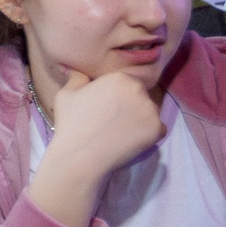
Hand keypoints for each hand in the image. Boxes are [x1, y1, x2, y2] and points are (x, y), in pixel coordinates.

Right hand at [48, 68, 167, 170]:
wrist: (79, 156)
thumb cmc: (71, 124)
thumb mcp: (66, 94)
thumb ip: (77, 77)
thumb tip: (77, 70)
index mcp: (120, 78)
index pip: (126, 83)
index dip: (117, 96)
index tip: (106, 108)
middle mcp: (139, 90)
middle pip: (140, 95)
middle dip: (130, 105)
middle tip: (114, 121)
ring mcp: (151, 110)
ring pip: (150, 112)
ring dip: (140, 119)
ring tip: (122, 132)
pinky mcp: (157, 129)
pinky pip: (158, 129)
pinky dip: (148, 135)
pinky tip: (131, 140)